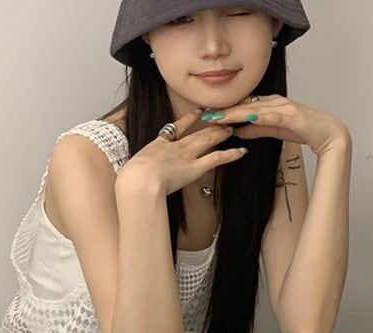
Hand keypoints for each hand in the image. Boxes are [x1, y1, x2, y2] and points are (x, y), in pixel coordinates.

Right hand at [117, 107, 248, 197]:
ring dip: (222, 133)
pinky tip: (242, 151)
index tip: (197, 112)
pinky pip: (217, 158)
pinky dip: (231, 154)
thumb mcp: (130, 171)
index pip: (176, 128)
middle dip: (211, 124)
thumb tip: (131, 178)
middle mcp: (175, 147)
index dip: (188, 119)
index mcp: (158, 145)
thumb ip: (135, 171)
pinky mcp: (196, 168)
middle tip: (223, 118)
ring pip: (209, 140)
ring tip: (233, 128)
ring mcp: (187, 156)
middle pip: (197, 132)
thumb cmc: (131, 178)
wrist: (139, 181)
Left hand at [205, 94, 349, 156]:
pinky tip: (245, 119)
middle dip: (223, 110)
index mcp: (269, 104)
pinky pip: (271, 116)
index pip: (242, 106)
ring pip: (254, 109)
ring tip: (217, 117)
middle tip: (203, 114)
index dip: (224, 110)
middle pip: (244, 105)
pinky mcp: (292, 116)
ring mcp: (283, 107)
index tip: (205, 114)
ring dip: (234, 113)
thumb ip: (256, 129)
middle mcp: (274, 102)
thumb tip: (238, 131)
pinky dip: (257, 117)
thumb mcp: (273, 131)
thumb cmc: (302, 129)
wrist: (327, 133)